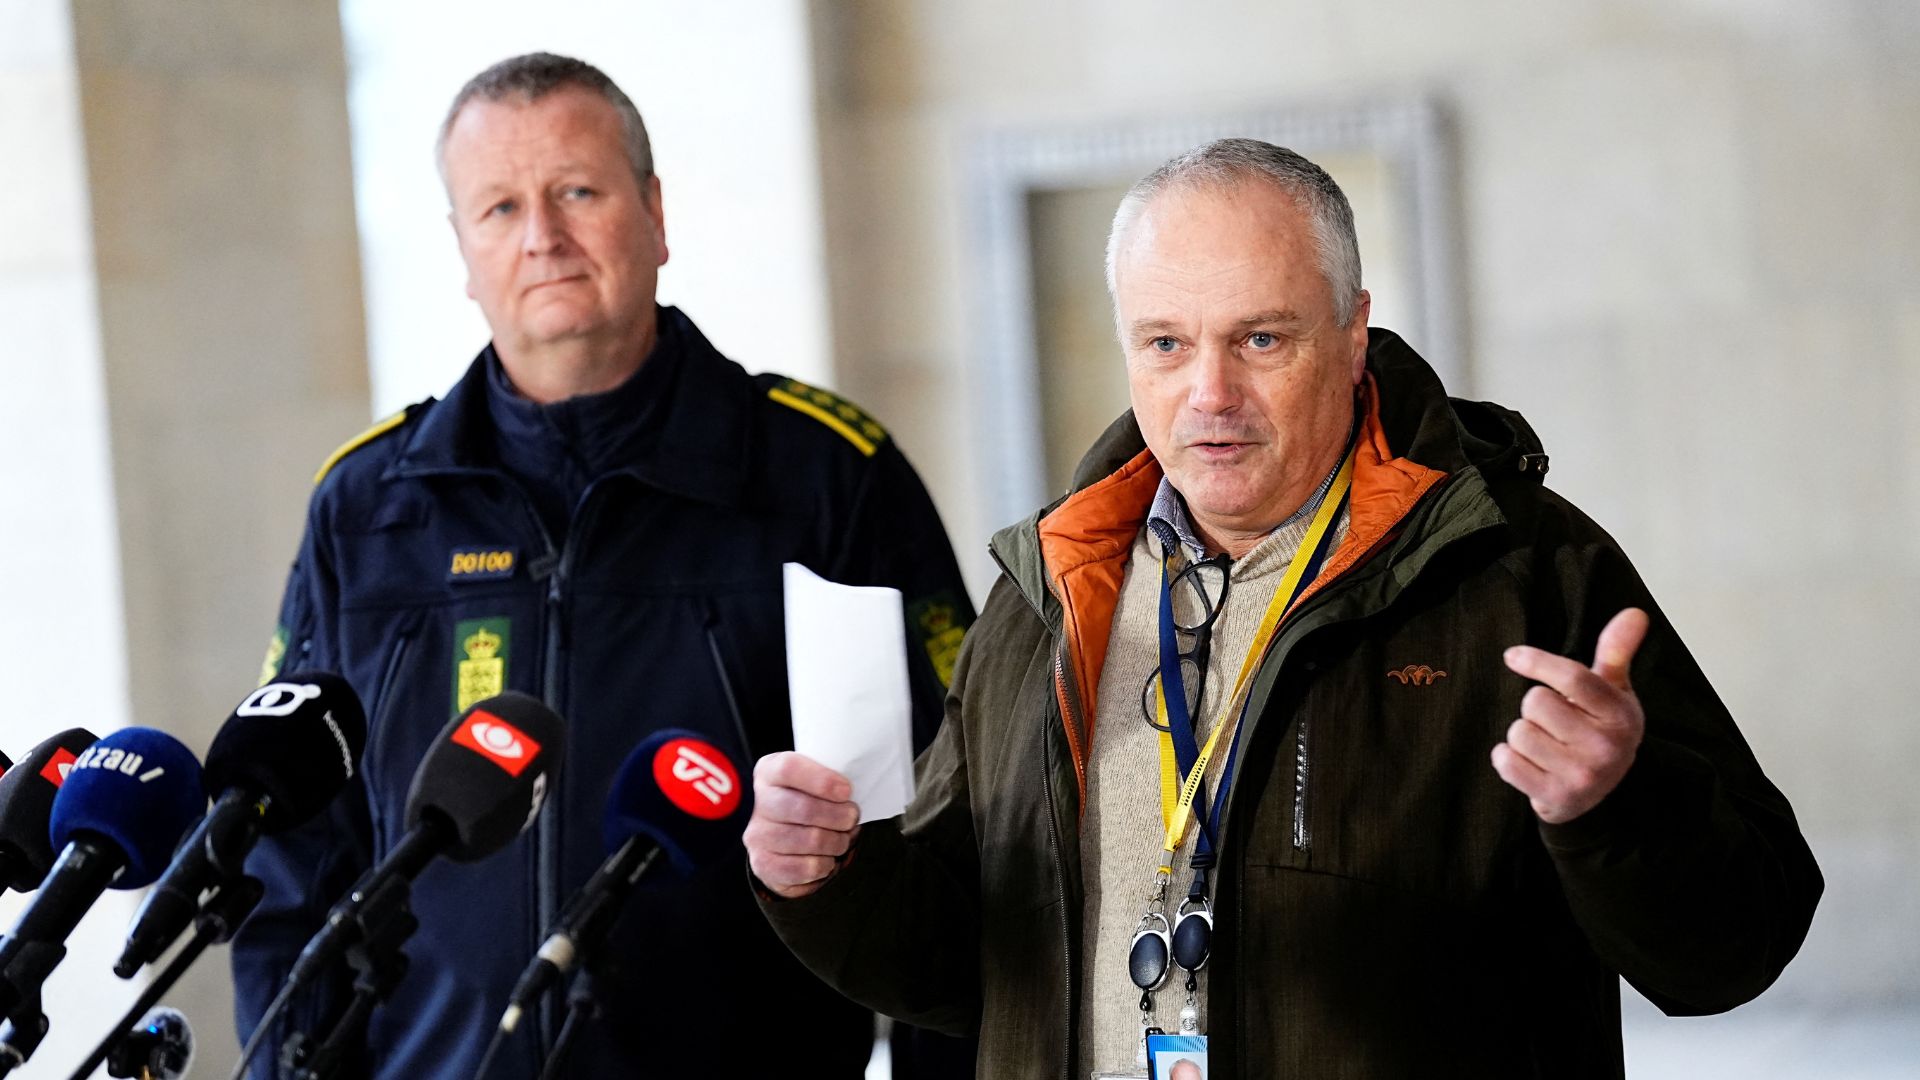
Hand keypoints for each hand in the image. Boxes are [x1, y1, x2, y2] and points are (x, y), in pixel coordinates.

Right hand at [745, 752, 861, 898]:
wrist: (784, 844)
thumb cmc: (809, 804)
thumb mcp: (815, 782)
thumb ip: (829, 779)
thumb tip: (853, 791)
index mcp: (769, 772)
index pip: (789, 768)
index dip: (822, 780)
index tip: (847, 791)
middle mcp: (759, 803)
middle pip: (803, 808)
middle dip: (838, 816)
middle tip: (851, 817)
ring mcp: (757, 835)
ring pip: (810, 840)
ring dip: (836, 841)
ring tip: (842, 839)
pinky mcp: (763, 864)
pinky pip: (805, 868)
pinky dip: (825, 865)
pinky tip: (826, 859)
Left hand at [1491, 608, 1649, 823]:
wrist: (1597, 793)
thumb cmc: (1599, 728)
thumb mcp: (1613, 691)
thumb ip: (1616, 650)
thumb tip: (1635, 612)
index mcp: (1621, 714)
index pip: (1573, 678)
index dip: (1538, 662)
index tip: (1513, 656)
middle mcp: (1606, 747)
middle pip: (1536, 702)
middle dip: (1536, 707)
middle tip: (1555, 721)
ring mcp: (1583, 776)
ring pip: (1518, 732)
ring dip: (1522, 735)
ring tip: (1546, 745)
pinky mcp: (1557, 799)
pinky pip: (1506, 761)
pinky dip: (1508, 759)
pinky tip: (1529, 763)